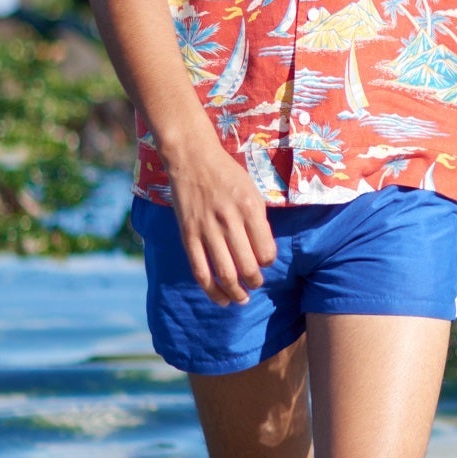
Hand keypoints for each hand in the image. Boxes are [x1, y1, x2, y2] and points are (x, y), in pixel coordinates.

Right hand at [165, 135, 275, 305]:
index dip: (268, 262)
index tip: (265, 262)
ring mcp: (207, 230)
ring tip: (242, 298)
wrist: (192, 159)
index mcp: (250, 208)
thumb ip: (258, 221)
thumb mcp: (252, 190)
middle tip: (256, 284)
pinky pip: (200, 271)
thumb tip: (264, 253)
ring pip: (225, 273)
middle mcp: (229, 221)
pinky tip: (221, 299)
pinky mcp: (188, 235)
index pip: (266, 250)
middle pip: (247, 266)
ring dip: (236, 292)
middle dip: (255, 281)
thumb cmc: (227, 174)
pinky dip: (211, 290)